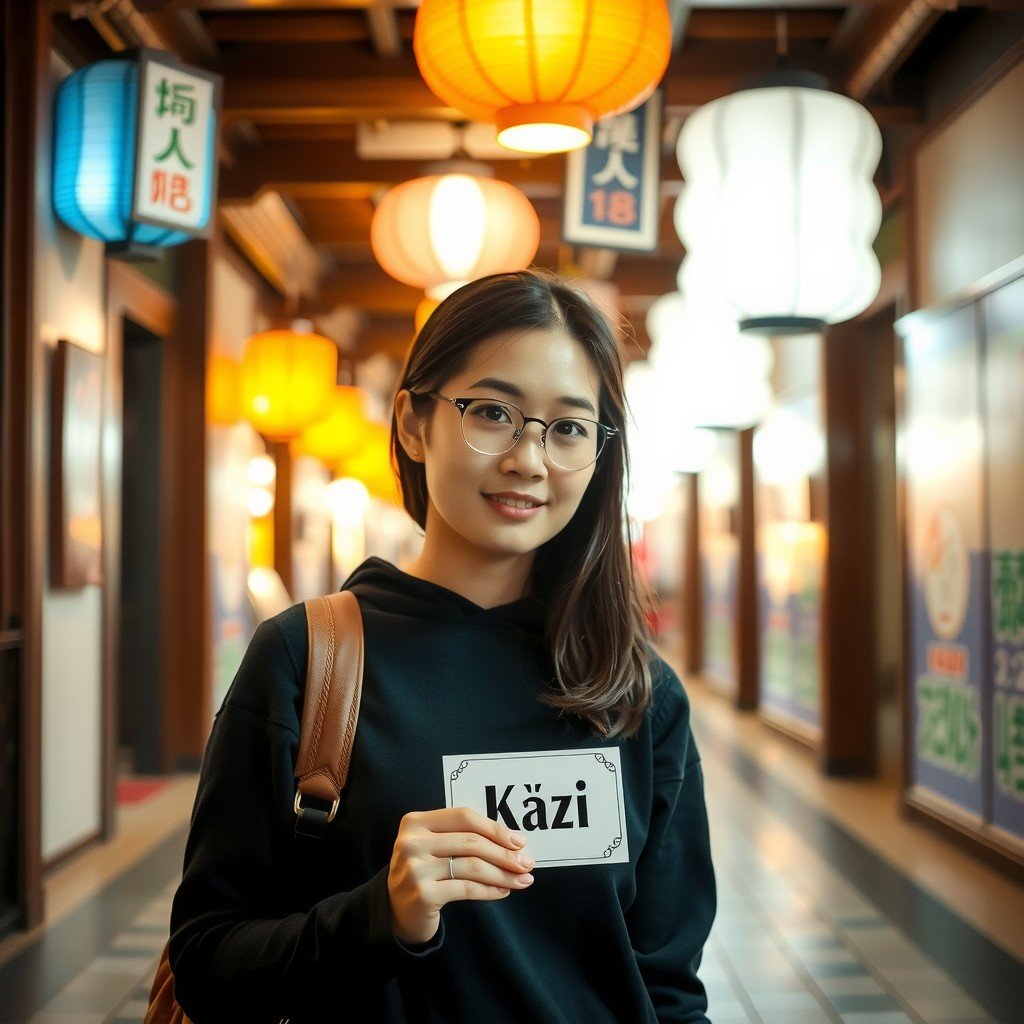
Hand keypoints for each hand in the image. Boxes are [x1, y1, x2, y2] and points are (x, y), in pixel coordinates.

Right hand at [387, 806, 534, 944]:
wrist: (395, 910)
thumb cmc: (424, 872)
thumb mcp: (435, 845)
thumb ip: (463, 836)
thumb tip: (513, 842)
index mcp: (415, 821)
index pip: (464, 816)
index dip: (494, 828)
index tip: (518, 841)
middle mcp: (412, 842)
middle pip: (471, 842)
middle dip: (504, 853)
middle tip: (526, 863)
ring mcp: (415, 868)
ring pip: (472, 866)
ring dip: (502, 874)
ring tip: (521, 880)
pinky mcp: (423, 894)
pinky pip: (467, 888)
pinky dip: (490, 890)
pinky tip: (503, 891)